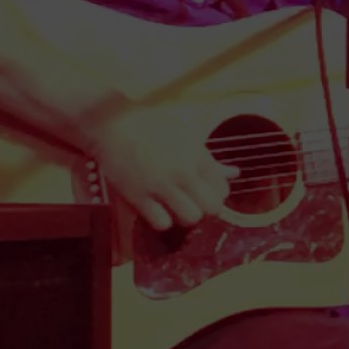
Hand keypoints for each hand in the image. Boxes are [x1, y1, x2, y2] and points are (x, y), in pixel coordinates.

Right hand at [94, 105, 238, 231]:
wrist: (114, 125)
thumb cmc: (153, 128)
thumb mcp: (187, 137)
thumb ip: (209, 160)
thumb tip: (234, 174)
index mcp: (198, 157)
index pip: (222, 189)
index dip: (217, 194)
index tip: (207, 193)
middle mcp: (183, 173)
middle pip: (212, 208)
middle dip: (206, 209)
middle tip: (194, 203)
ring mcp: (161, 187)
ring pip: (190, 218)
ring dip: (185, 216)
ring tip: (175, 207)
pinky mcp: (138, 197)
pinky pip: (161, 223)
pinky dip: (162, 220)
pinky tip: (157, 210)